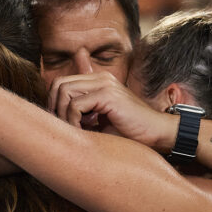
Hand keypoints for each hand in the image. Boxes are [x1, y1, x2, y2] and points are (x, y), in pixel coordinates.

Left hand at [47, 72, 176, 150]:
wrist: (157, 134)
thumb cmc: (130, 132)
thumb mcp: (101, 121)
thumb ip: (82, 114)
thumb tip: (55, 119)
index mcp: (98, 81)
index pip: (62, 83)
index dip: (55, 103)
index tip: (61, 124)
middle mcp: (101, 78)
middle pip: (58, 84)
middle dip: (55, 107)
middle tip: (63, 127)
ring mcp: (105, 84)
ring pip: (64, 92)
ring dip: (63, 114)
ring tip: (75, 130)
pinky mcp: (108, 95)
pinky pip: (75, 105)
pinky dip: (73, 121)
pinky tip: (85, 132)